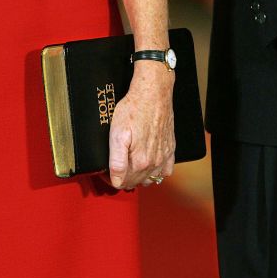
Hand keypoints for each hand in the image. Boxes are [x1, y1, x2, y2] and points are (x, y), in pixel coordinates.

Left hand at [108, 62, 175, 189]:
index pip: (123, 183)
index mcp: (140, 161)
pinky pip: (166, 171)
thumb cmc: (134, 109)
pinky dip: (157, 172)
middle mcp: (154, 162)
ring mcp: (164, 157)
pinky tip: (149, 164)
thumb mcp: (117, 134)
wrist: (153, 94)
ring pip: (150, 179)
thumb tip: (116, 181)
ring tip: (130, 166)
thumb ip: (117, 161)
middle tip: (115, 167)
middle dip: (123, 178)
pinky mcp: (170, 149)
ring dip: (139, 177)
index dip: (111, 179)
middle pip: (136, 182)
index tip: (106, 172)